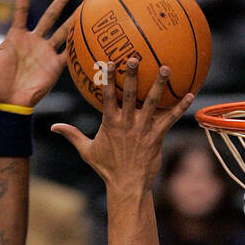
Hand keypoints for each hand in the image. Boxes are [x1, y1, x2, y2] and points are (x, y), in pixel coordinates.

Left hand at [0, 0, 75, 108]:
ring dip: (73, 19)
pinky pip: (67, 53)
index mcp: (16, 37)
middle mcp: (34, 42)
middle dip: (60, 2)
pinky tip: (85, 34)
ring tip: (85, 6)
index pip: (22, 9)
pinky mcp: (54, 68)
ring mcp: (45, 54)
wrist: (7, 105)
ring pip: (62, 31)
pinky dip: (76, 44)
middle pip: (50, 16)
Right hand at [52, 56, 191, 191]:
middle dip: (132, 76)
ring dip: (160, 85)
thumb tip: (53, 127)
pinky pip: (170, 119)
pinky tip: (192, 94)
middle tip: (136, 57)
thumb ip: (72, 135)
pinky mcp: (157, 137)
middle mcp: (127, 123)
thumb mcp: (87, 151)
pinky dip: (181, 107)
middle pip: (130, 95)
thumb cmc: (107, 168)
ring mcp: (143, 130)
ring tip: (166, 68)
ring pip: (152, 103)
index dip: (108, 78)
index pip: (107, 96)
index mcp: (110, 123)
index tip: (109, 60)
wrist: (127, 186)